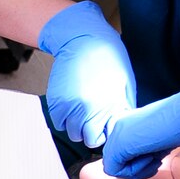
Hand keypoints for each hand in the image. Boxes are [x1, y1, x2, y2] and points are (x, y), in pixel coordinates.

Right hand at [38, 1, 137, 146]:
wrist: (83, 39)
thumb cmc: (110, 59)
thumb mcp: (124, 86)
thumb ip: (121, 110)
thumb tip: (119, 128)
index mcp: (106, 108)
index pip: (100, 139)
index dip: (103, 132)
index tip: (104, 123)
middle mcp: (85, 110)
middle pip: (84, 139)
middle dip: (89, 130)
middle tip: (94, 115)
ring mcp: (67, 106)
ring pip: (70, 131)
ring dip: (76, 124)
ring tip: (83, 107)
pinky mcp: (54, 101)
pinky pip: (58, 121)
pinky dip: (64, 116)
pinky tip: (73, 101)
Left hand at [103, 69, 179, 178]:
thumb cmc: (179, 128)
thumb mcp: (156, 141)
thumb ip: (141, 151)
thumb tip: (132, 169)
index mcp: (125, 123)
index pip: (121, 154)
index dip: (138, 163)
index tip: (156, 157)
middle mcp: (117, 126)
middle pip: (117, 161)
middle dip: (138, 167)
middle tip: (156, 159)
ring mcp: (115, 135)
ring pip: (115, 168)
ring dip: (138, 170)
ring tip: (155, 157)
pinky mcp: (117, 145)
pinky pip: (116, 171)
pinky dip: (135, 171)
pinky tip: (151, 159)